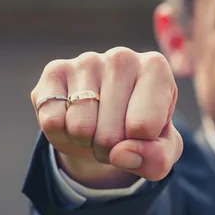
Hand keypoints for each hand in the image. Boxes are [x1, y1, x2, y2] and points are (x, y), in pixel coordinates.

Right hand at [30, 47, 182, 187]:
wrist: (107, 116)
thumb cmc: (142, 128)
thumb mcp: (163, 149)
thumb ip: (158, 158)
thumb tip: (122, 154)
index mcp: (156, 68)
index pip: (144, 127)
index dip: (139, 147)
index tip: (141, 133)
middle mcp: (122, 57)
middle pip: (110, 134)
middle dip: (111, 149)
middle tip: (115, 134)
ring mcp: (87, 61)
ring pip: (80, 128)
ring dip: (86, 142)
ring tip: (96, 125)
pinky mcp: (55, 70)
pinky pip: (52, 121)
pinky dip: (60, 134)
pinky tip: (73, 118)